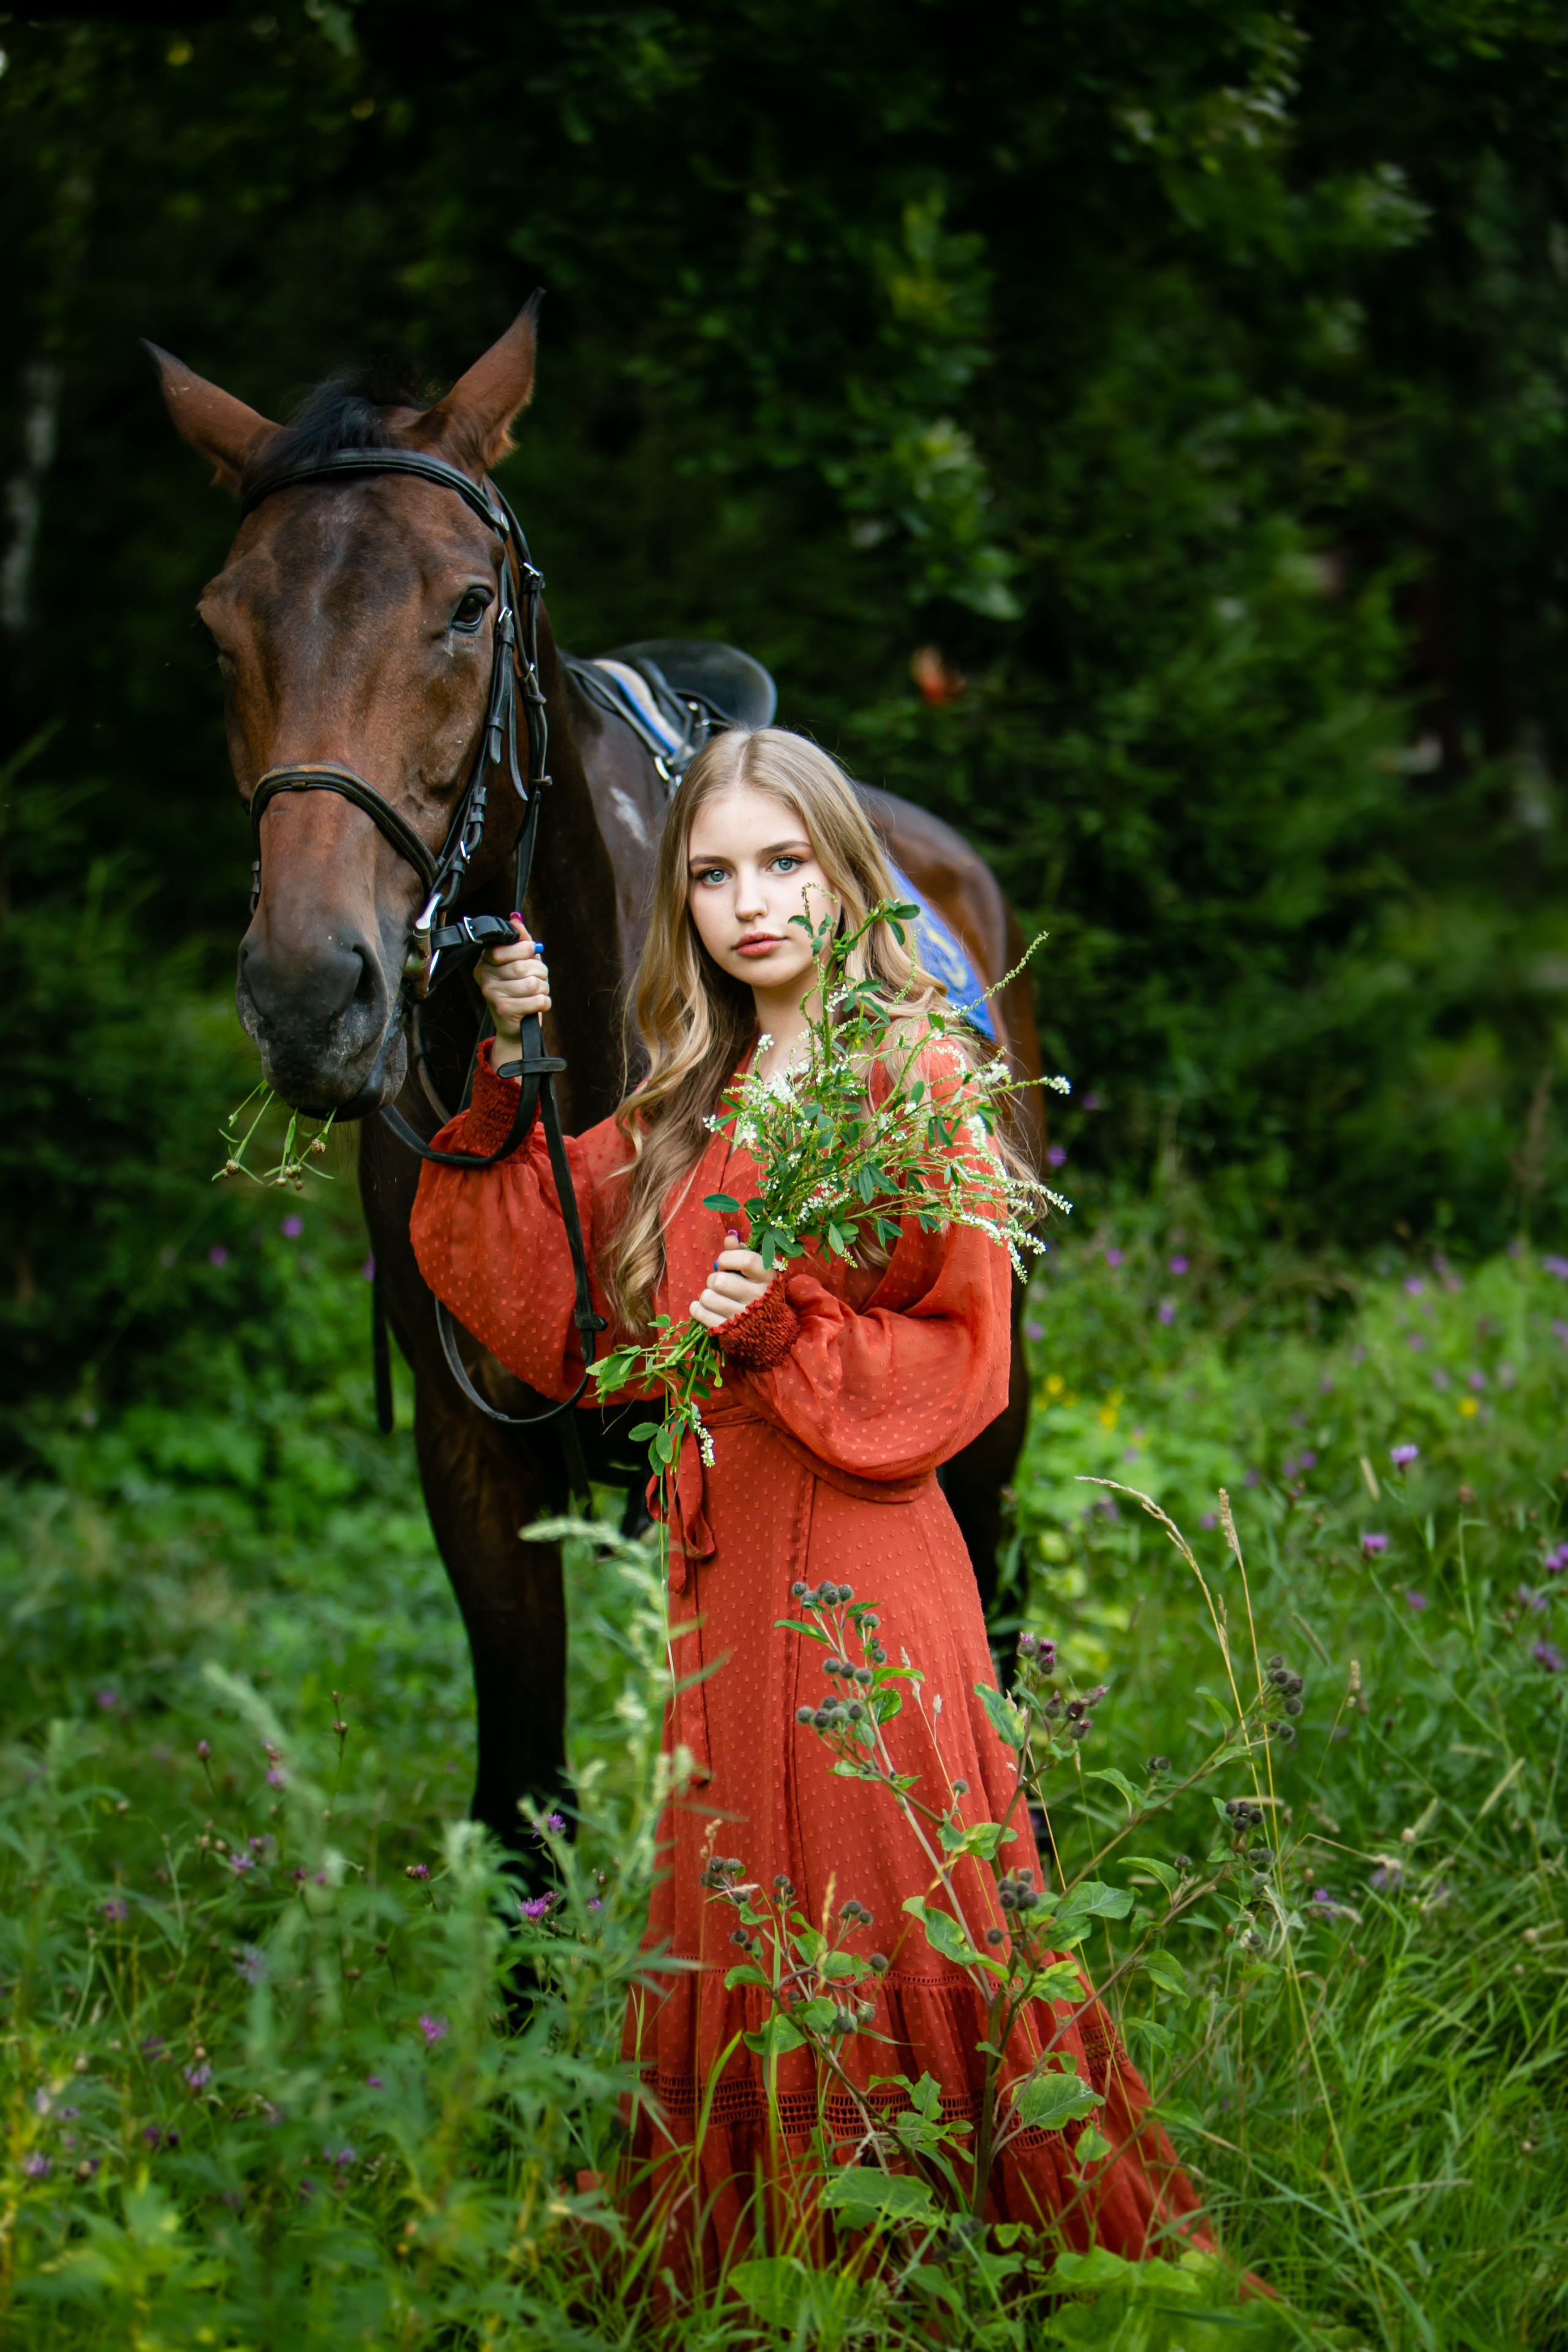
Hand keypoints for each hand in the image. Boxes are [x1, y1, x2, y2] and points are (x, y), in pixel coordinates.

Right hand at [478, 915, 550, 1051]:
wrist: (514, 1027)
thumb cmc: (519, 991)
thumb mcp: (520, 962)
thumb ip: (520, 940)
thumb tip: (516, 918)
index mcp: (485, 961)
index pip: (507, 947)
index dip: (526, 950)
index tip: (532, 953)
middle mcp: (484, 976)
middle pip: (524, 967)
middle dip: (540, 973)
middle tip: (538, 979)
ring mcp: (491, 994)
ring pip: (533, 984)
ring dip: (543, 989)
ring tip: (537, 993)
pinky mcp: (504, 1010)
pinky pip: (538, 1000)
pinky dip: (545, 1003)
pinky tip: (536, 1005)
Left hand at [690, 1233, 770, 1329]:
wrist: (770, 1332)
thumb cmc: (760, 1295)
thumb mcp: (757, 1273)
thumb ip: (743, 1253)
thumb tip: (730, 1237)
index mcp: (768, 1279)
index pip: (746, 1261)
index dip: (728, 1258)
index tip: (724, 1262)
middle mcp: (758, 1298)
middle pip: (720, 1281)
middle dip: (714, 1279)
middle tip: (720, 1284)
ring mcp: (743, 1317)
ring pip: (708, 1297)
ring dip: (707, 1295)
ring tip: (716, 1297)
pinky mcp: (728, 1331)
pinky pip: (701, 1313)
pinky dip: (697, 1308)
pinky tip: (705, 1307)